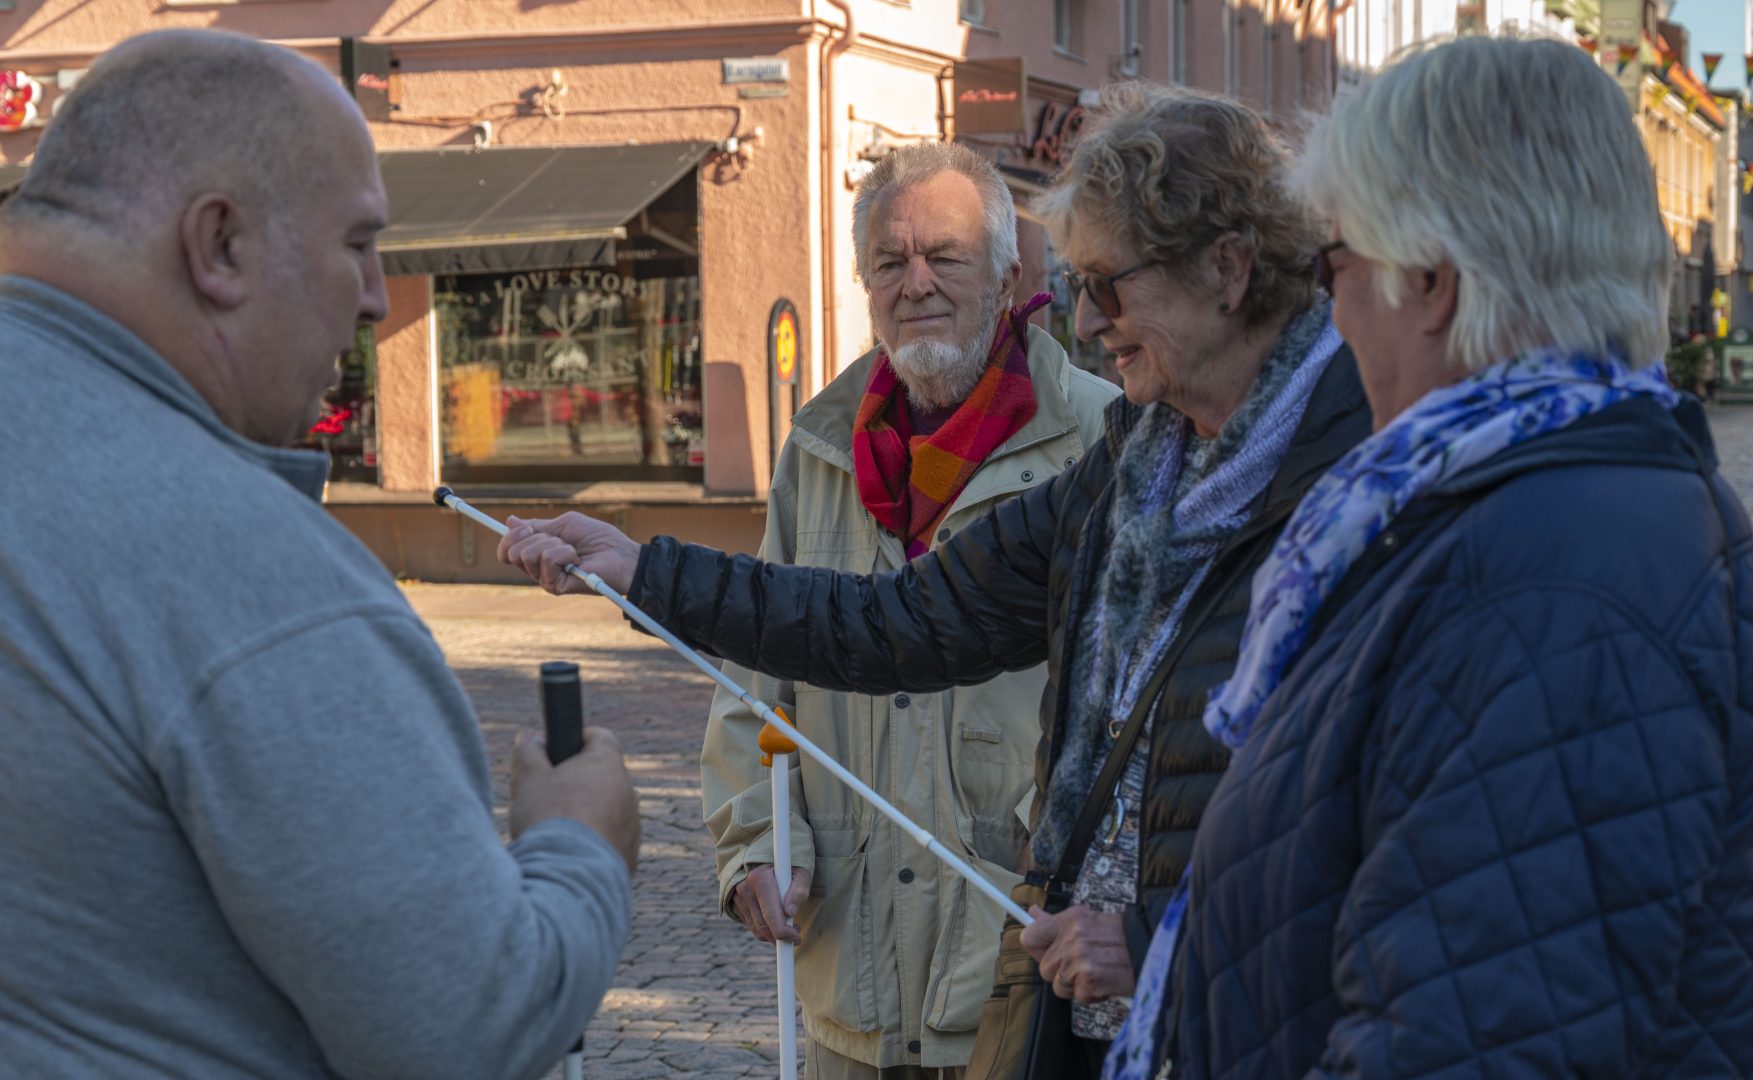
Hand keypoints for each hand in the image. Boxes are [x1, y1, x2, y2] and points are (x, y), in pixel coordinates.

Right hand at [498, 512, 640, 596]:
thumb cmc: (598, 538)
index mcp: (537, 553)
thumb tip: (510, 521)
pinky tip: (577, 559)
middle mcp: (538, 568)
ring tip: (573, 549)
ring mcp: (545, 579)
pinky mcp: (555, 586)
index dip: (508, 538)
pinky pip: (546, 561)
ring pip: (527, 555)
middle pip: (513, 552)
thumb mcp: (565, 525)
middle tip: (557, 538)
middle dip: (534, 537)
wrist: (620, 554)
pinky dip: (563, 553)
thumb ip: (538, 526)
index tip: (522, 527)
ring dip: (553, 544)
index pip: (507, 551)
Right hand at [509, 726, 640, 872]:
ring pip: (607, 811)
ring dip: (586, 815)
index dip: (576, 739)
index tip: (556, 751)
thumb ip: (529, 751)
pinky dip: (592, 843)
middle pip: (601, 777)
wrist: (569, 878)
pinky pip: (610, 841)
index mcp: (607, 764)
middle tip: (545, 796)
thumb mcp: (529, 779)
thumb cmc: (549, 819)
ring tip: (553, 831)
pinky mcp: (629, 855)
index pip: (599, 737)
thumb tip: (530, 736)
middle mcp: (628, 792)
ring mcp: (632, 826)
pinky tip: (567, 854)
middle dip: (575, 783)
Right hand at [730, 863, 812, 944]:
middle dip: (781, 936)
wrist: (765, 850)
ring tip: (787, 924)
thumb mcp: (801, 870)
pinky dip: (763, 927)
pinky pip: (750, 924)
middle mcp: (745, 889)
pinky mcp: (734, 903)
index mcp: (760, 879)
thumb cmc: (788, 861)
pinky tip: (774, 918)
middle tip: (796, 933)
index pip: (772, 918)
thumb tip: (791, 912)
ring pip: (756, 928)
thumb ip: (799, 891)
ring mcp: (737, 897)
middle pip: (763, 927)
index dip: (786, 933)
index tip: (798, 936)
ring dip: (772, 934)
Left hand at [1020, 904, 1135, 1003]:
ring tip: (1096, 973)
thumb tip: (1032, 913)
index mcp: (1069, 921)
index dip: (1036, 949)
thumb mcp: (1087, 920)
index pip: (1030, 936)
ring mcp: (1080, 960)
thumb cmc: (1120, 937)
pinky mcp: (1090, 980)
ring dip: (1076, 986)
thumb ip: (1057, 922)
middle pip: (1045, 969)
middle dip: (1061, 973)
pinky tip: (1105, 982)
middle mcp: (1072, 939)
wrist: (1152, 949)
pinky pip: (1078, 997)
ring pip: (1059, 986)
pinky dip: (1092, 995)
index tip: (1045, 953)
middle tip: (1082, 966)